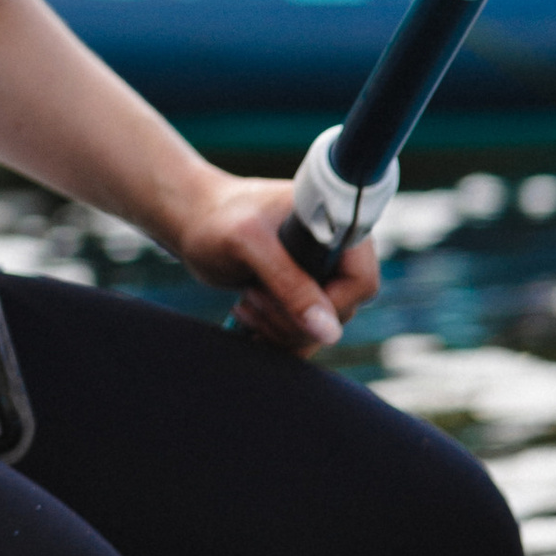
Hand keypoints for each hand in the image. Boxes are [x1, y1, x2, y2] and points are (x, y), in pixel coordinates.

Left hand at [166, 171, 380, 353]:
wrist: (193, 221)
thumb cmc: (217, 220)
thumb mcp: (249, 246)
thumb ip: (289, 284)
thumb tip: (329, 331)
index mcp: (335, 226)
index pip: (361, 282)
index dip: (329, 303)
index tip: (282, 295)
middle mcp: (336, 252)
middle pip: (339, 314)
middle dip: (291, 317)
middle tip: (252, 295)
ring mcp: (320, 275)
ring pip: (319, 330)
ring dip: (278, 328)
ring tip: (246, 301)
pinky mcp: (301, 293)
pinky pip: (303, 333)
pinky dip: (274, 334)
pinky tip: (247, 312)